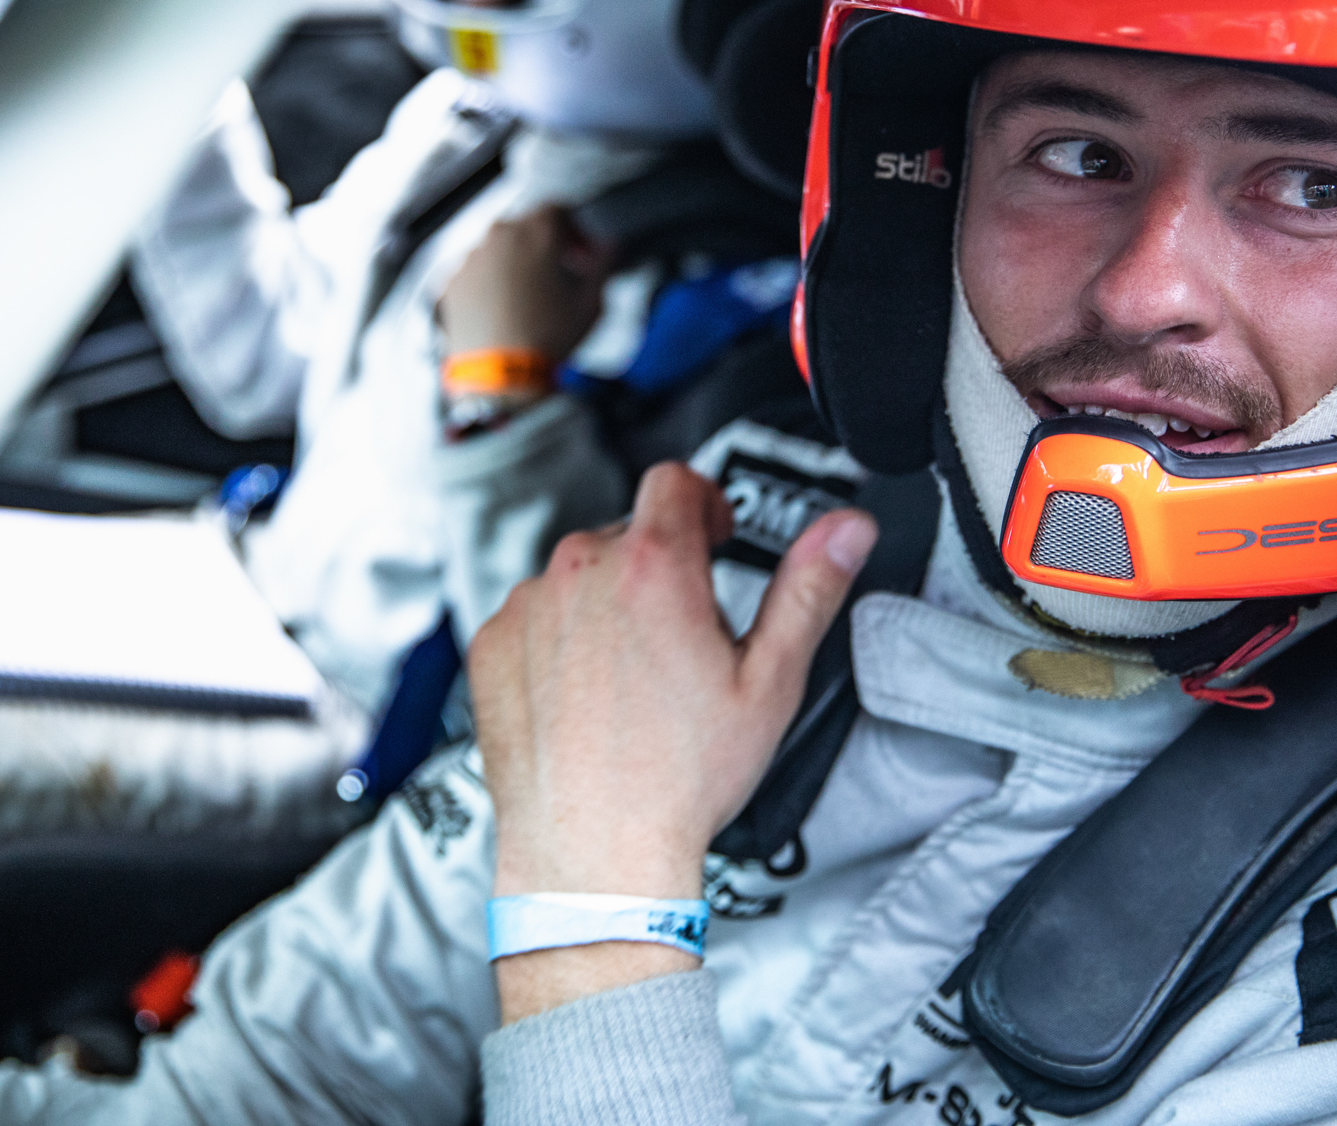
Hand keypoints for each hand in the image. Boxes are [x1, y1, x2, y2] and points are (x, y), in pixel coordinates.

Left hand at [438, 206, 605, 375]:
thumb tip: (610, 247)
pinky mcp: (452, 282)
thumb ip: (603, 264)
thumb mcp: (592, 301)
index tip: (583, 254)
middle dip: (545, 249)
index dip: (577, 232)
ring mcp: (471, 258)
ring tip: (530, 302)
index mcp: (537, 231)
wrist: (499, 375)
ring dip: (516, 266)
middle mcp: (500, 235)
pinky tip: (505, 313)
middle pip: (526, 230)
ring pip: (499, 251)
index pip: (560, 210)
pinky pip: (477, 274)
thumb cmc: (546, 338)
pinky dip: (490, 286)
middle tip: (559, 278)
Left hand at [469, 463, 877, 1019]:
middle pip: (628, 533)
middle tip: (685, 639)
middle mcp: (580, 573)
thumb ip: (809, 589)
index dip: (705, 504)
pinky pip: (531, 617)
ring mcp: (527, 608)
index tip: (714, 540)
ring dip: (606, 605)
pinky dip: (557, 641)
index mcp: (654, 568)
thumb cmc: (677, 781)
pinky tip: (586, 697)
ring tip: (634, 681)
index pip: (676, 480)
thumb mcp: (770, 683)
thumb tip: (846, 531)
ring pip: (577, 577)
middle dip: (660, 570)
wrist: (592, 856)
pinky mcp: (491, 646)